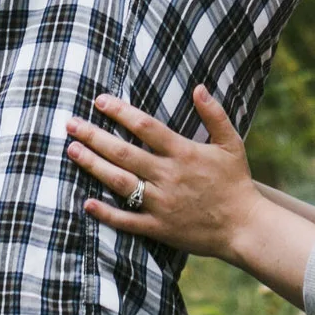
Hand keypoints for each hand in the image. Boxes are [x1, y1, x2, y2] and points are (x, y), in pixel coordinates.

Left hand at [67, 87, 258, 263]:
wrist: (244, 227)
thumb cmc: (236, 182)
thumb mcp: (231, 143)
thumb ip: (215, 114)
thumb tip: (198, 87)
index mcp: (183, 153)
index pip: (145, 126)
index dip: (120, 112)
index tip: (99, 101)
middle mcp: (168, 176)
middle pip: (123, 152)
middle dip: (94, 136)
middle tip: (70, 123)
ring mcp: (161, 204)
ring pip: (120, 182)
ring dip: (93, 166)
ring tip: (71, 150)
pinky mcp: (159, 227)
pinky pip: (127, 221)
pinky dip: (106, 213)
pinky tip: (86, 202)